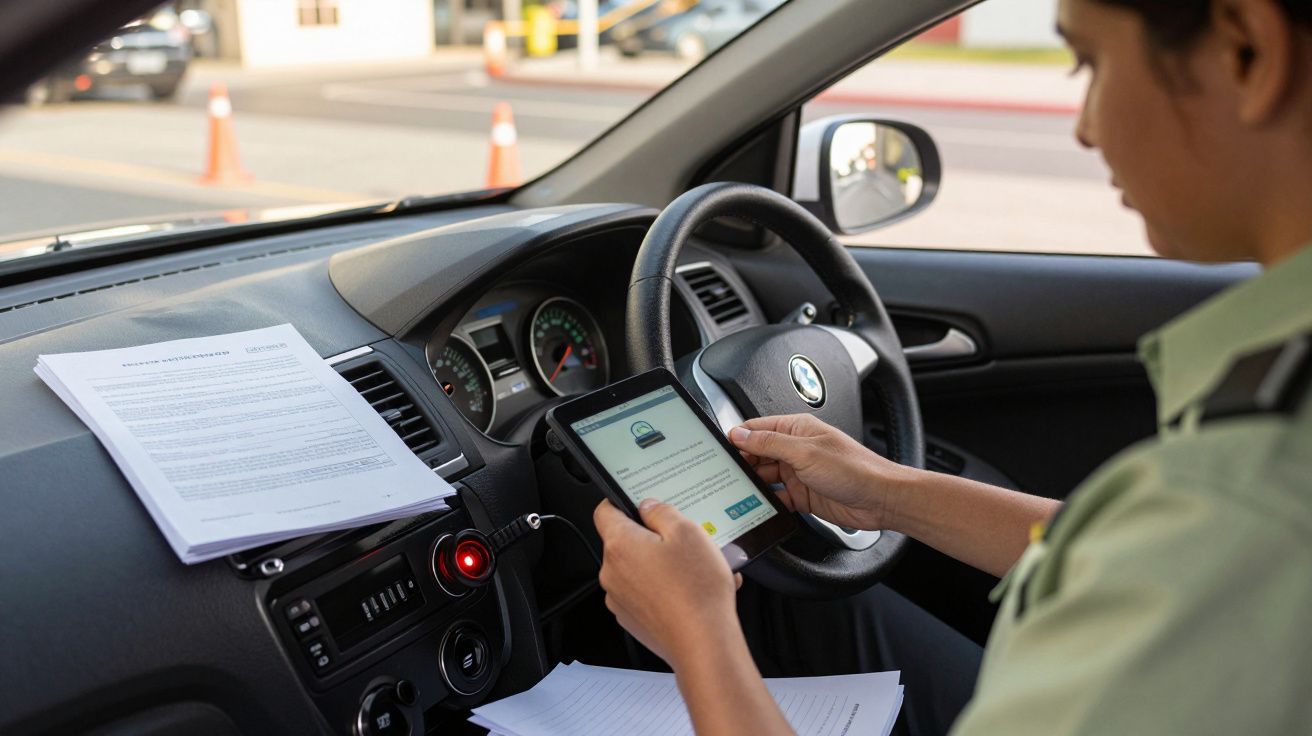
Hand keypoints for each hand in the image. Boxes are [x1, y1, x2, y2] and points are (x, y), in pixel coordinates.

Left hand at [593, 498, 743, 665]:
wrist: (703, 642)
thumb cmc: (695, 590)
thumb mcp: (688, 532)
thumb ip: (662, 512)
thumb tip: (648, 507)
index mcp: (620, 545)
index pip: (604, 511)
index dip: (620, 501)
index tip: (637, 501)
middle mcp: (612, 572)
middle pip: (625, 541)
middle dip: (652, 537)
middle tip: (683, 540)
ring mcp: (620, 599)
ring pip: (638, 568)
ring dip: (661, 564)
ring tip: (695, 569)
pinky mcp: (633, 618)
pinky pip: (645, 592)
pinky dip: (664, 587)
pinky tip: (692, 589)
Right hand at [729, 413, 917, 531]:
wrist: (880, 499)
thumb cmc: (855, 469)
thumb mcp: (805, 452)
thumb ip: (770, 443)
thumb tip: (740, 435)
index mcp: (797, 429)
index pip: (758, 428)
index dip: (738, 438)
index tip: (720, 449)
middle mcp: (796, 449)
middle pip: (758, 454)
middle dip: (742, 463)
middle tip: (725, 474)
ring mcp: (799, 473)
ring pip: (765, 477)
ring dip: (753, 484)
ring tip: (737, 491)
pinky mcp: (803, 496)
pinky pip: (777, 498)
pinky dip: (767, 502)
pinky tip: (758, 506)